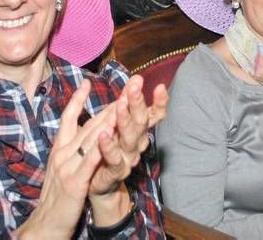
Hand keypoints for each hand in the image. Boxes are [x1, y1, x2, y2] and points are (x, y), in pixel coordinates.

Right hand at [14, 80, 116, 238]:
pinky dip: (100, 147)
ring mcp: (67, 167)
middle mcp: (62, 154)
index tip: (86, 82)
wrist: (44, 225)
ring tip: (123, 104)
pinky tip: (110, 136)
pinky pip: (90, 162)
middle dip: (108, 105)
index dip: (76, 101)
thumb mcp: (60, 169)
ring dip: (108, 120)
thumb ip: (68, 152)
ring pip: (90, 139)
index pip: (67, 119)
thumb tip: (76, 135)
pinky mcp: (75, 183)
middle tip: (123, 88)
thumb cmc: (55, 198)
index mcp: (58, 150)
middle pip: (87, 125)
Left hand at [88, 76, 167, 224]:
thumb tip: (135, 78)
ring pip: (129, 139)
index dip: (160, 103)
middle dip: (138, 104)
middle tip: (134, 87)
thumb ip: (127, 103)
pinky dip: (109, 147)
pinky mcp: (115, 171)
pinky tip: (103, 135)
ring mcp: (128, 158)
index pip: (154, 115)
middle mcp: (138, 143)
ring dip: (124, 121)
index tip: (161, 87)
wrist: (101, 184)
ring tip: (119, 105)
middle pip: (141, 122)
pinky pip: (114, 159)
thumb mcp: (119, 123)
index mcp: (139, 130)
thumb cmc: (110, 148)